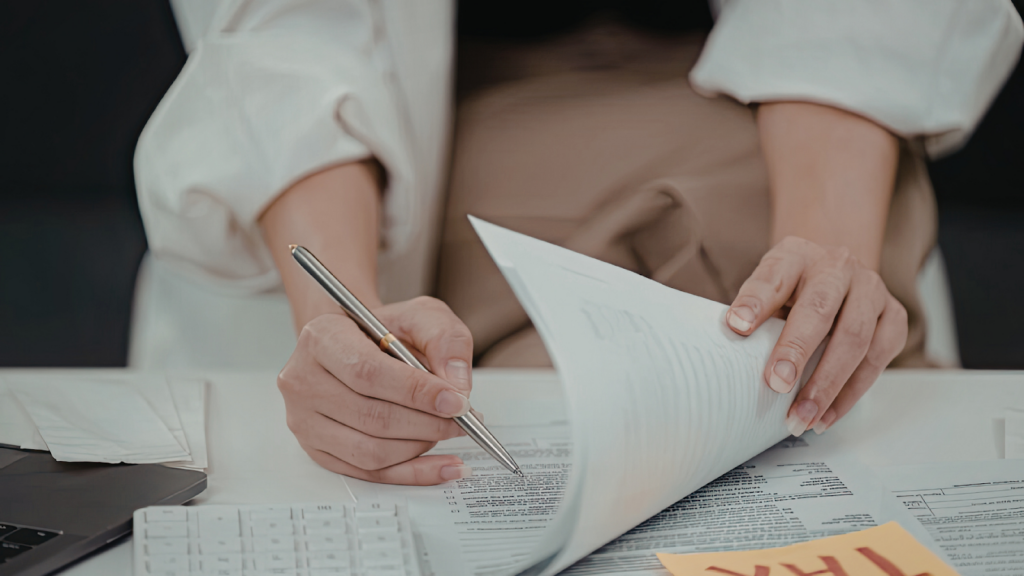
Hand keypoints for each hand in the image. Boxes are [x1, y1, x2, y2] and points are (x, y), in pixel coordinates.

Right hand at [277, 296, 475, 484]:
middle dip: (427, 423)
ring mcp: (305, 420)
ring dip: (420, 447)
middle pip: (370, 417)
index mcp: (321, 339)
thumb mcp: (419, 315)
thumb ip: (443, 339)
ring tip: (448, 431)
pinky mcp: (318, 451)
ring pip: (370, 451)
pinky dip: (412, 473)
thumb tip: (456, 384)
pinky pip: (369, 474)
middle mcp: (303, 381)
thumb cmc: (383, 332)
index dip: (416, 392)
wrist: (358, 346)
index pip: (367, 373)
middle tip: (463, 420)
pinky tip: (442, 465)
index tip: (456, 401)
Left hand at [725, 237, 907, 435]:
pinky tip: (826, 416)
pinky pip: (877, 359)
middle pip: (820, 309)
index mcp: (796, 255)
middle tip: (776, 385)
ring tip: (802, 417)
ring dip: (828, 385)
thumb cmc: (794, 289)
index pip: (773, 277)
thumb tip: (732, 345)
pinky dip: (850, 394)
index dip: (755, 302)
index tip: (737, 326)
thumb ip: (754, 313)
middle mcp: (838, 266)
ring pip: (856, 339)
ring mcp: (872, 289)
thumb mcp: (768, 290)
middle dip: (797, 351)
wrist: (836, 274)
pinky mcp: (894, 317)